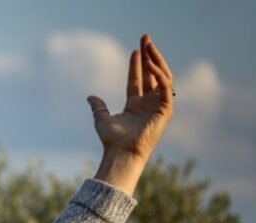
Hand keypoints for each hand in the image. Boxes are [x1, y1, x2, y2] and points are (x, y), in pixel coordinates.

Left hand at [87, 34, 174, 161]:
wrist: (121, 151)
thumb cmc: (112, 140)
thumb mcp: (101, 119)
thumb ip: (98, 107)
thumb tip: (90, 96)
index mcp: (136, 106)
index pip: (138, 80)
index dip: (136, 65)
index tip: (135, 50)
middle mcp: (149, 103)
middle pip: (152, 74)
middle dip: (150, 56)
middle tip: (145, 38)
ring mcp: (159, 105)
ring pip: (162, 76)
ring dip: (156, 59)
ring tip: (149, 45)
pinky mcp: (166, 109)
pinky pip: (166, 86)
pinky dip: (159, 74)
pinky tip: (150, 64)